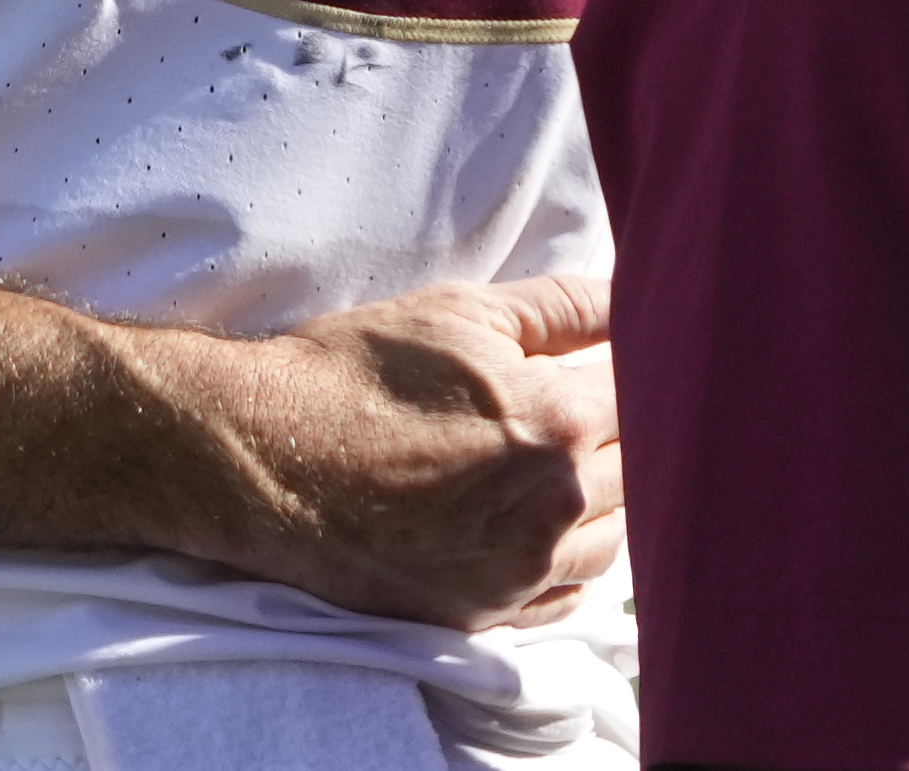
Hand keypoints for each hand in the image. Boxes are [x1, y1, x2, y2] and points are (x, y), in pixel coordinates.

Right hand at [168, 274, 622, 631]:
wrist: (261, 454)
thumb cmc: (351, 373)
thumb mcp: (455, 312)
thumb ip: (559, 307)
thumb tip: (632, 296)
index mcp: (557, 426)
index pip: (648, 401)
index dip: (638, 375)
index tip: (617, 364)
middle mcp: (556, 509)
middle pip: (643, 474)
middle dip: (624, 436)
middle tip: (582, 408)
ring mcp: (522, 572)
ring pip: (619, 542)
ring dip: (608, 502)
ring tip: (562, 465)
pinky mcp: (486, 612)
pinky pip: (569, 595)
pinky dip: (572, 559)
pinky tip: (541, 524)